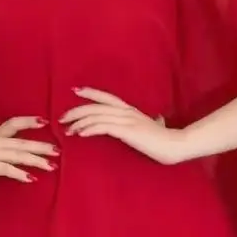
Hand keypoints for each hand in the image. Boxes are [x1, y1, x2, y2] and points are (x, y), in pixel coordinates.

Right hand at [0, 116, 58, 189]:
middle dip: (41, 146)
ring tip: (51, 166)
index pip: (13, 123)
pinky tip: (31, 179)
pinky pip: (8, 169)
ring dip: (36, 161)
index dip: (29, 121)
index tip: (45, 122)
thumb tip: (17, 156)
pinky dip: (20, 174)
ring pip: (19, 155)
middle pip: (22, 142)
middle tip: (57, 151)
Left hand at [61, 88, 189, 165]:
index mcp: (131, 110)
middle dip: (76, 111)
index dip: (91, 93)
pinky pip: (103, 127)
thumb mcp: (157, 126)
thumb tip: (159, 120)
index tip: (75, 91)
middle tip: (62, 118)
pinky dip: (89, 129)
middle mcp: (126, 112)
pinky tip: (80, 134)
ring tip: (67, 130)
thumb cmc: (166, 139)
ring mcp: (126, 120)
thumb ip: (154, 122)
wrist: (175, 145)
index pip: (107, 97)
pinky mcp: (126, 131)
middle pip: (95, 106)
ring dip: (79, 122)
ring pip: (96, 116)